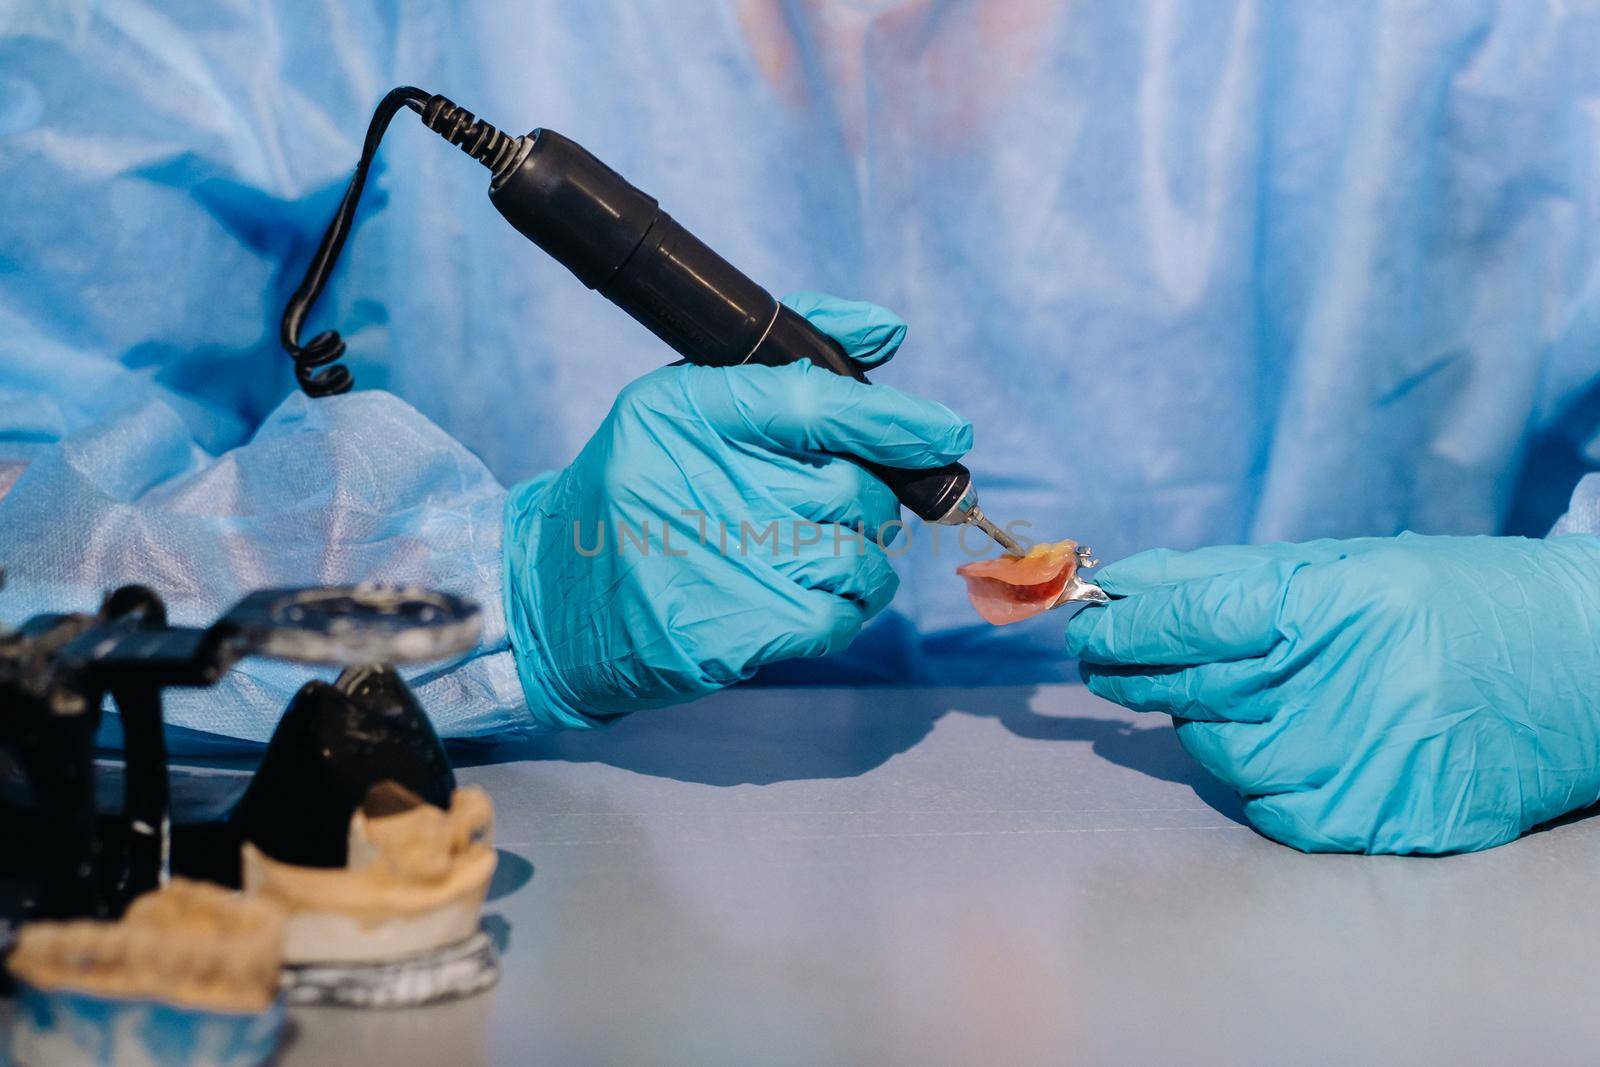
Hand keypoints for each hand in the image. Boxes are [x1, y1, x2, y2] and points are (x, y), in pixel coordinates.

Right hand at [504, 292, 970, 726]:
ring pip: (859, 554)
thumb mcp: (683, 405)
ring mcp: (720, 561)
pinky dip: (846, 607)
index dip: (895, 417)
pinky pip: (842, 614)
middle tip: (832, 509)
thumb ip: (788, 362)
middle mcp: (701, 479)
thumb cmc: (637, 491)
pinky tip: (808, 598)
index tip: (949, 431)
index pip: (815, 398)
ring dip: (860, 558)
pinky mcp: (733, 632)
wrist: (553, 602)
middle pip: (852, 486)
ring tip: (814, 555)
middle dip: (867, 501)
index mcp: (684, 408)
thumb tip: (888, 331)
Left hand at [1065, 534, 1599, 853]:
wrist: (1582, 672)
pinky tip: (1295, 740)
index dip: (1123, 623)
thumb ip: (1230, 578)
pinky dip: (1260, 774)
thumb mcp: (1350, 565)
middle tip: (1109, 656)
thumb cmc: (1457, 601)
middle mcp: (1340, 687)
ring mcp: (1356, 764)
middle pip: (1186, 688)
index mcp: (1335, 606)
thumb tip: (1128, 584)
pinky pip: (1266, 805)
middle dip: (1134, 670)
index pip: (1188, 620)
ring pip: (1216, 752)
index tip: (1084, 619)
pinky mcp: (1371, 823)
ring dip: (1207, 721)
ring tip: (1250, 692)